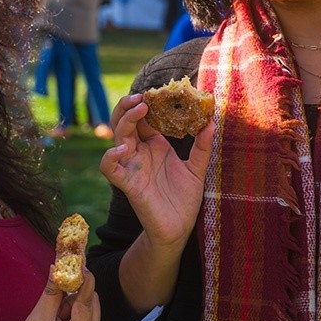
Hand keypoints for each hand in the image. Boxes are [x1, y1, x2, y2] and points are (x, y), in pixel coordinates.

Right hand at [20, 267, 100, 320]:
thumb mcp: (41, 315)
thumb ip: (53, 290)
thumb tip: (58, 266)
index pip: (87, 299)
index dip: (84, 278)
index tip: (79, 262)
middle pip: (92, 300)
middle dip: (75, 293)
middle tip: (57, 297)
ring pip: (88, 304)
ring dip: (73, 301)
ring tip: (56, 314)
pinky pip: (85, 311)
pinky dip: (73, 307)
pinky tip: (60, 317)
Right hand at [99, 93, 213, 249]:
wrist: (179, 229)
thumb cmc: (184, 199)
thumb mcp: (197, 169)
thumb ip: (202, 146)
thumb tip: (211, 121)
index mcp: (154, 146)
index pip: (144, 118)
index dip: (147, 103)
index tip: (158, 92)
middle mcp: (140, 153)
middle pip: (125, 122)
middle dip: (130, 106)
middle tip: (143, 96)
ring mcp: (132, 167)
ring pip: (117, 138)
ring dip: (124, 121)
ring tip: (139, 109)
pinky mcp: (127, 184)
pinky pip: (109, 167)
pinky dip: (110, 156)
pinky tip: (123, 150)